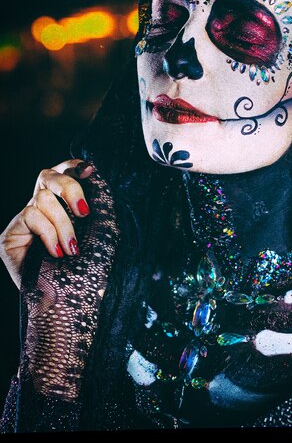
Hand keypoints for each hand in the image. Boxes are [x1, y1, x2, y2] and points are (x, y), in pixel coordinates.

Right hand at [0, 159, 92, 287]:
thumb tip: (91, 169)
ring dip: (63, 225)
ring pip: (42, 199)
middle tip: (84, 213)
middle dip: (70, 188)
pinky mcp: (10, 235)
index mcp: (64, 205)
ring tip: (72, 249)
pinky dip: (48, 234)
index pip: (63, 172)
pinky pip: (30, 216)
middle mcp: (43, 209)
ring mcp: (25, 222)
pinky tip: (57, 253)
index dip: (74, 166)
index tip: (90, 170)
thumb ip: (99, 197)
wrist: (73, 301)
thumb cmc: (91, 269)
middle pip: (47, 175)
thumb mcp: (104, 227)